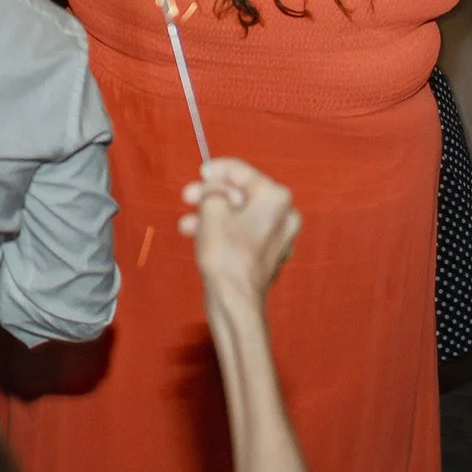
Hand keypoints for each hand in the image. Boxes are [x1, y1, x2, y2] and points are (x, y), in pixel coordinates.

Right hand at [180, 158, 300, 301]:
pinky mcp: (270, 255)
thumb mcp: (211, 210)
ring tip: (187, 225)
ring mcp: (280, 237)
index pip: (241, 171)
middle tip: (187, 198)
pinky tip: (200, 237)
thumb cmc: (226, 255)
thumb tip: (213, 182)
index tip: (199, 174)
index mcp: (276, 198)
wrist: (236, 302)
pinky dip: (224, 231)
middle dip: (211, 196)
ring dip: (211, 215)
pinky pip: (244, 233)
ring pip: (240, 215)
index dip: (215, 170)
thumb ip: (211, 188)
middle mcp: (285, 215)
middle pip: (241, 194)